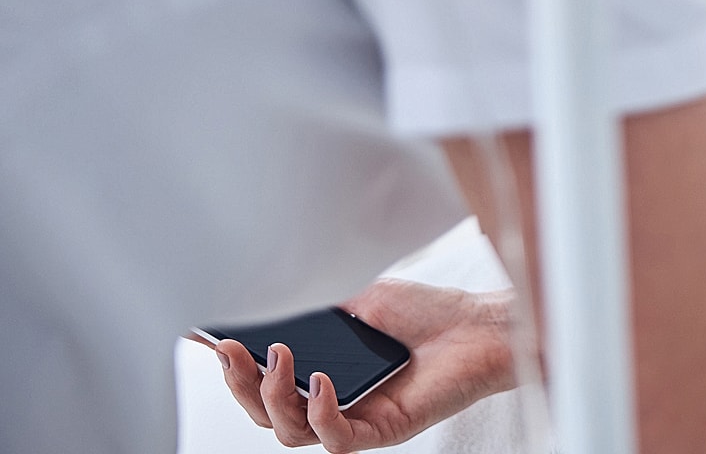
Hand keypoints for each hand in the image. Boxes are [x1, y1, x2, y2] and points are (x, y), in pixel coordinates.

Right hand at [203, 280, 515, 451]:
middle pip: (264, 412)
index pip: (260, 380)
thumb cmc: (426, 312)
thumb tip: (261, 287)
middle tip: (231, 347)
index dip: (228, 365)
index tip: (202, 335)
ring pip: (289, 432)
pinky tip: (321, 382)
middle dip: (238, 382)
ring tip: (283, 355)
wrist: (482, 325)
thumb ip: (311, 299)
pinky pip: (336, 439)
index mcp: (319, 372)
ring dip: (274, 395)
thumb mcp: (357, 296)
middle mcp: (331, 401)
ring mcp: (355, 418)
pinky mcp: (383, 431)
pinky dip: (321, 412)